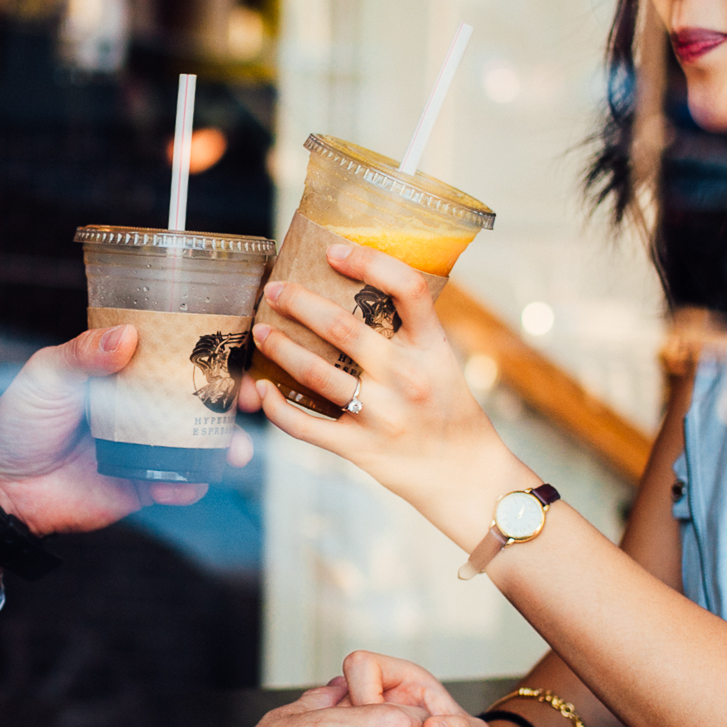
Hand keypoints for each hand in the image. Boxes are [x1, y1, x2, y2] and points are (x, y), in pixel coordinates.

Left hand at [0, 324, 253, 536]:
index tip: (240, 348)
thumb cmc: (19, 421)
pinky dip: (191, 484)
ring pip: (200, 443)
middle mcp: (143, 407)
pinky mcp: (144, 484)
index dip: (212, 350)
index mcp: (124, 371)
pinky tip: (190, 482)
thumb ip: (85, 354)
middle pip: (201, 398)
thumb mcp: (47, 375)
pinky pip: (180, 484)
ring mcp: (148, 447)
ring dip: (224, 446)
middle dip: (235, 400)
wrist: (2, 488)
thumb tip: (129, 335)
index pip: (176, 353)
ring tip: (233, 451)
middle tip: (254, 400)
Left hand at [250, 242, 534, 550]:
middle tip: (275, 290)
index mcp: (432, 348)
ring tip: (262, 331)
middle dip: (300, 303)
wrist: (464, 476)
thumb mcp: (442, 363)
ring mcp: (383, 415)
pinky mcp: (361, 448)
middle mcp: (407, 379)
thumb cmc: (449, 412)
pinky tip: (264, 390)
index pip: (406, 288)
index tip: (333, 250)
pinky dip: (279, 408)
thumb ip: (408, 334)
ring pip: (317, 374)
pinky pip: (308, 426)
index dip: (368, 262)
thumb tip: (357, 292)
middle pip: (344, 329)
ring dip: (282, 349)